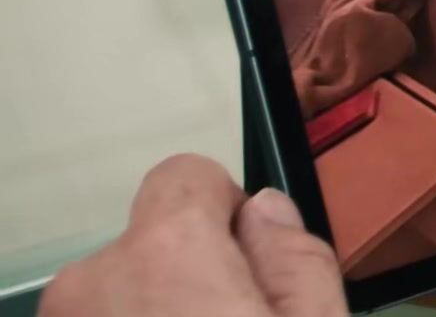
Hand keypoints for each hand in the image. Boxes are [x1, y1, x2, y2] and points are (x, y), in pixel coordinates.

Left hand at [41, 155, 346, 316]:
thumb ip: (298, 259)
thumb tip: (268, 211)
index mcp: (169, 254)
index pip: (185, 175)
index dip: (226, 213)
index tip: (247, 268)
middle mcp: (95, 282)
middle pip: (151, 242)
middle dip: (187, 276)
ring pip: (119, 294)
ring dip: (152, 314)